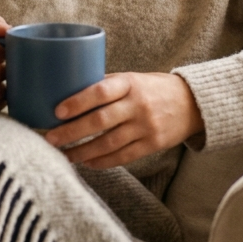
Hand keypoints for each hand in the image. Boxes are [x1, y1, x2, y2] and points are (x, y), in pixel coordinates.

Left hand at [45, 72, 203, 168]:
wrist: (192, 103)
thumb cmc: (153, 88)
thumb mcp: (132, 79)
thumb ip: (107, 86)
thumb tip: (70, 92)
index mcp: (130, 83)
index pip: (100, 91)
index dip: (78, 101)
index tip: (57, 111)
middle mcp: (138, 105)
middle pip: (100, 120)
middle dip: (72, 131)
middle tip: (50, 138)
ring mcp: (146, 127)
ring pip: (109, 143)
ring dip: (83, 151)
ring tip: (64, 154)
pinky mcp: (153, 145)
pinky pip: (123, 157)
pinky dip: (103, 161)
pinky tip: (87, 163)